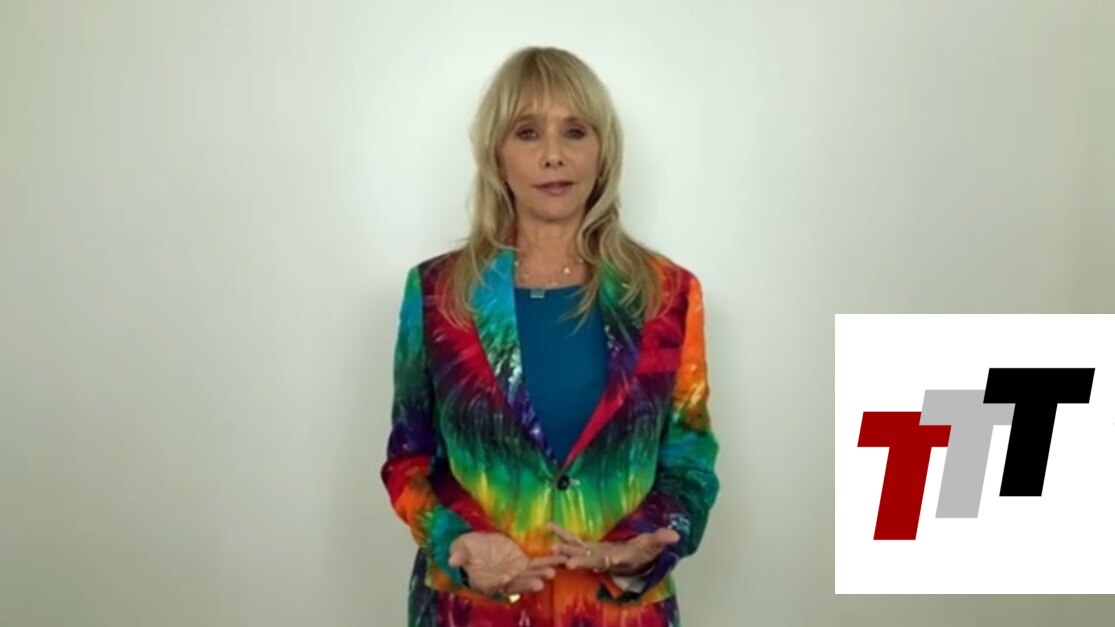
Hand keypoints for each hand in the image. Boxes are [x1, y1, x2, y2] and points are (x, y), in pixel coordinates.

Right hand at [448, 532, 566, 596]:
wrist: (476, 545)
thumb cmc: (465, 549)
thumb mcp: (460, 550)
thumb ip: (459, 556)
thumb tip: (452, 561)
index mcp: (486, 581)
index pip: (494, 585)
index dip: (501, 583)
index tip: (507, 578)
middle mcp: (503, 581)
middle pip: (517, 583)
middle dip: (528, 583)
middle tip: (539, 583)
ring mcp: (515, 573)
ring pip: (530, 575)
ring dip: (541, 574)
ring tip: (552, 572)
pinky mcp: (523, 563)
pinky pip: (538, 564)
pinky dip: (548, 563)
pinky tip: (560, 560)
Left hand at [547, 522, 679, 575]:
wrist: (636, 557)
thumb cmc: (645, 550)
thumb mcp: (654, 544)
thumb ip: (661, 539)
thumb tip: (675, 535)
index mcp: (620, 558)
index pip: (612, 560)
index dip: (604, 560)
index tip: (596, 561)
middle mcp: (605, 559)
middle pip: (590, 561)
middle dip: (578, 561)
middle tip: (565, 562)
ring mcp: (595, 555)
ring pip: (578, 553)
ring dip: (565, 550)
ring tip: (552, 547)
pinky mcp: (589, 548)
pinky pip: (574, 542)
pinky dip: (562, 535)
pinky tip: (550, 527)